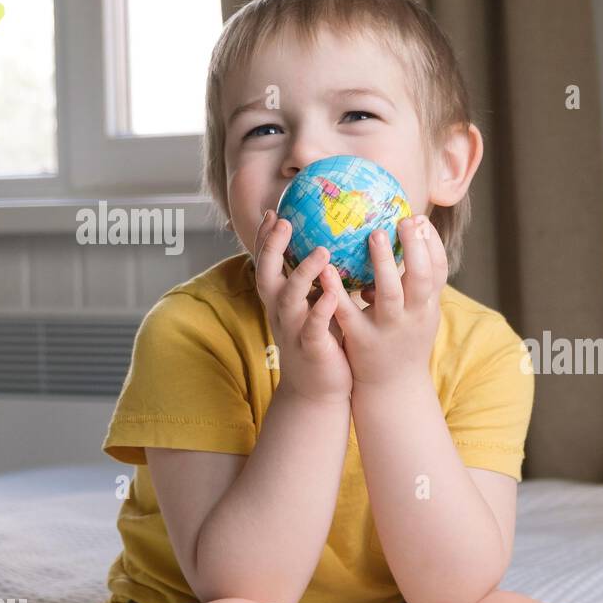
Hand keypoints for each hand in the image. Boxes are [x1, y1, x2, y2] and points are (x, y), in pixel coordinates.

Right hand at [252, 209, 352, 404]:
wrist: (318, 391)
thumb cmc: (322, 342)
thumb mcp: (315, 307)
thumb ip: (320, 281)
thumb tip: (337, 245)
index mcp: (281, 300)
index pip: (268, 263)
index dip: (265, 238)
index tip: (272, 211)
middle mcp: (280, 312)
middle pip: (267, 273)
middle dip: (272, 246)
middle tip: (283, 221)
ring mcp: (293, 330)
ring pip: (289, 297)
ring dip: (303, 272)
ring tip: (320, 250)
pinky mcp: (310, 348)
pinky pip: (313, 326)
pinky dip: (321, 308)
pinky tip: (332, 293)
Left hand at [332, 214, 446, 389]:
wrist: (393, 388)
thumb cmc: (404, 341)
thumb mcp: (420, 313)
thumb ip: (417, 282)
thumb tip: (410, 236)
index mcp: (427, 306)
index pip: (438, 271)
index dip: (432, 244)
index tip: (419, 219)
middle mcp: (412, 317)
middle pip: (420, 280)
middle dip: (414, 249)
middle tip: (403, 221)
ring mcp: (388, 329)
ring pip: (390, 294)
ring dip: (384, 263)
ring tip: (373, 235)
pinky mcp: (361, 340)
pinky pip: (348, 312)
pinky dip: (337, 291)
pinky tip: (326, 269)